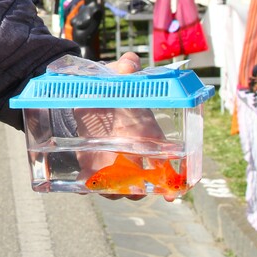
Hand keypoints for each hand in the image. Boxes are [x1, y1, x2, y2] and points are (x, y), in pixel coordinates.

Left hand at [74, 53, 175, 200]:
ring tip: (104, 186)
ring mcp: (113, 162)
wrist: (85, 93)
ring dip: (113, 191)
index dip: (173, 182)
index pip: (168, 164)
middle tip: (129, 188)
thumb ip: (124, 71)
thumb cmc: (111, 88)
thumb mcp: (116, 78)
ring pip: (119, 187)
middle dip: (138, 190)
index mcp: (147, 135)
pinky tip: (83, 184)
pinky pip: (93, 183)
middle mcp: (134, 153)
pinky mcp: (92, 165)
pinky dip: (89, 187)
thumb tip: (129, 61)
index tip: (172, 194)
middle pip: (142, 183)